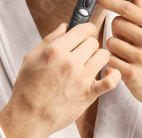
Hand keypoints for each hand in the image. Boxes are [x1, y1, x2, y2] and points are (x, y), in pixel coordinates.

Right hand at [0, 22, 120, 137]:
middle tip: (83, 51)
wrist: (28, 117)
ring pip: (103, 56)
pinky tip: (107, 73)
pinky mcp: (89, 95)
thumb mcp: (31, 57)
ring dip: (98, 57)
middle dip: (89, 44)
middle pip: (93, 41)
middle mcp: (70, 63)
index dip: (86, 28)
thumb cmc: (27, 88)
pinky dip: (113, 75)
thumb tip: (64, 26)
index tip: (87, 31)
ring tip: (91, 63)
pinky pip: (111, 81)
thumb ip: (50, 39)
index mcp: (55, 51)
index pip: (82, 29)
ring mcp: (81, 79)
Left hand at [97, 0, 141, 114]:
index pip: (127, 8)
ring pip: (111, 42)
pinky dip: (113, 62)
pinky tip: (124, 65)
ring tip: (127, 55)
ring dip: (114, 48)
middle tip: (128, 40)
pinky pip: (110, 60)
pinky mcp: (132, 75)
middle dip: (117, 31)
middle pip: (116, 23)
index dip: (110, 1)